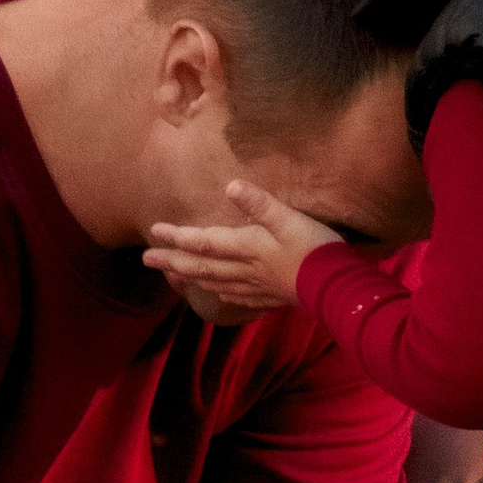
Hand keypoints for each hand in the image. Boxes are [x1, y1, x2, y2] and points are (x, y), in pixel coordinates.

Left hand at [144, 181, 344, 317]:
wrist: (336, 286)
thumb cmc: (314, 249)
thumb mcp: (289, 218)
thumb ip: (260, 203)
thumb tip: (231, 186)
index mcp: (246, 248)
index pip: (203, 242)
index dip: (178, 236)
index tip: (154, 231)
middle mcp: (244, 270)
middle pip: (201, 267)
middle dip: (172, 262)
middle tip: (147, 260)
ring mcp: (255, 286)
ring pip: (214, 282)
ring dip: (190, 278)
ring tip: (172, 276)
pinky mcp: (269, 297)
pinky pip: (236, 296)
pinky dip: (221, 293)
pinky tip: (219, 293)